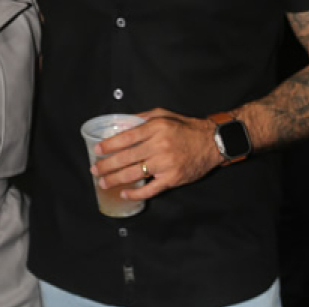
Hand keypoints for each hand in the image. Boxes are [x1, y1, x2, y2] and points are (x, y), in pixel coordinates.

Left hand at [89, 108, 222, 199]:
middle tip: (95, 169)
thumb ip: (142, 118)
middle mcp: (159, 145)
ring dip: (115, 179)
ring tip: (103, 182)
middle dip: (107, 165)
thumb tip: (122, 123)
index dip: (109, 145)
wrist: (213, 142)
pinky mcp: (172, 178)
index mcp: (156, 128)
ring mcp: (166, 164)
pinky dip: (136, 193)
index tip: (97, 150)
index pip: (126, 137)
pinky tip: (125, 193)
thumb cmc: (186, 127)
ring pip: (134, 173)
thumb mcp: (164, 114)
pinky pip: (150, 189)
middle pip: (126, 157)